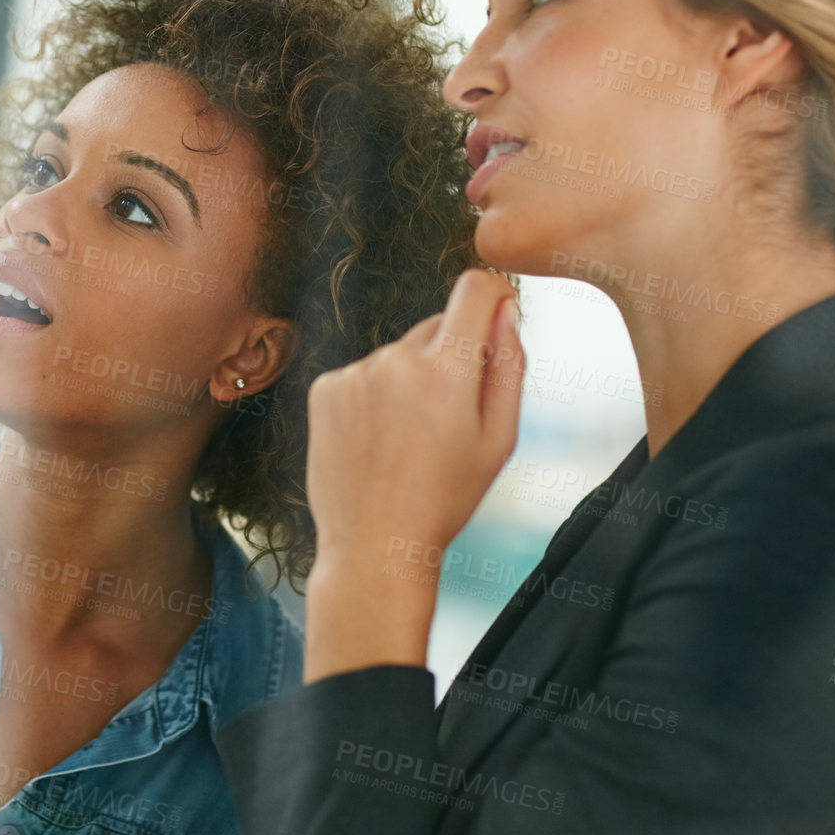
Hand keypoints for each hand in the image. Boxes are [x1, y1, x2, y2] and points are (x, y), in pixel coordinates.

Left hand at [303, 268, 523, 678]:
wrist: (374, 545)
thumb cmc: (445, 498)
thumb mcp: (499, 439)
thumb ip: (510, 366)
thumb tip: (508, 309)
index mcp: (447, 372)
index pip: (475, 290)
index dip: (494, 294)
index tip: (500, 310)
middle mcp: (397, 360)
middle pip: (438, 327)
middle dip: (452, 357)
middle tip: (449, 420)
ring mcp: (355, 373)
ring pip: (399, 354)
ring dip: (410, 380)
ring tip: (408, 440)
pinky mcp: (324, 388)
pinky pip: (363, 373)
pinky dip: (374, 396)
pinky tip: (377, 441)